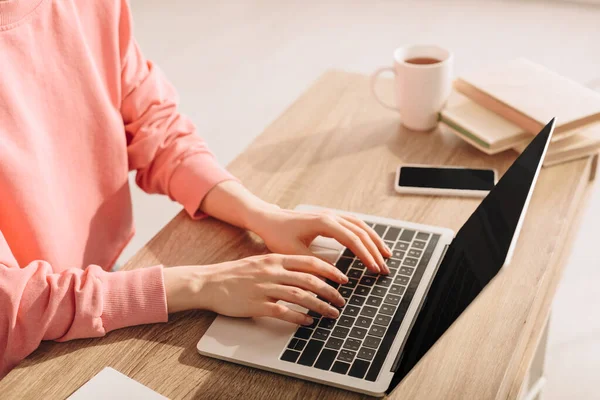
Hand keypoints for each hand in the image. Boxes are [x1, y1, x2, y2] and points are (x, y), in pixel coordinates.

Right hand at [163, 254, 347, 324]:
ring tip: (332, 313)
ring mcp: (265, 288)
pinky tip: (308, 322)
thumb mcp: (260, 262)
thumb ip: (282, 265)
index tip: (343, 278)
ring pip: (301, 297)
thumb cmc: (236, 274)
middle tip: (342, 300)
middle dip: (330, 291)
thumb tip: (306, 272)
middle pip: (309, 280)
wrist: (210, 283)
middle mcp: (272, 272)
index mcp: (275, 259)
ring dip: (320, 306)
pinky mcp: (257, 305)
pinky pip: (284, 312)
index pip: (309, 262)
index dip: (330, 270)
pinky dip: (299, 318)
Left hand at [246, 207, 392, 273]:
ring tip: (386, 254)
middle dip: (375, 250)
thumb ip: (315, 264)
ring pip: (360, 225)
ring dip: (374, 239)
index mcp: (324, 222)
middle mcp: (330, 215)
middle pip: (361, 232)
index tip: (374, 269)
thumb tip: (334, 277)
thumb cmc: (277, 235)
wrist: (267, 219)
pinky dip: (365, 233)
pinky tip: (371, 243)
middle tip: (385, 267)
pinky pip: (353, 223)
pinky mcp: (329, 217)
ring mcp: (331, 215)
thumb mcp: (294, 253)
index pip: (353, 239)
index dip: (366, 255)